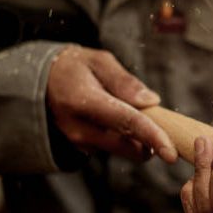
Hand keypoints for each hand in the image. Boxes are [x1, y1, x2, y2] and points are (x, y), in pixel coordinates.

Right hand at [46, 45, 176, 162]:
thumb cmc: (74, 68)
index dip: (152, 136)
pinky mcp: (83, 149)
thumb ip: (124, 81)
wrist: (40, 84)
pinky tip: (121, 121)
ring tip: (133, 112)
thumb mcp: (99, 61)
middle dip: (152, 141)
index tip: (171, 152)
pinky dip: (127, 138)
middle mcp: (80, 128)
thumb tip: (151, 100)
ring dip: (139, 138)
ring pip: (124, 149)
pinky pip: (115, 148)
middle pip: (128, 145)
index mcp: (84, 101)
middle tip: (163, 122)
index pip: (126, 121)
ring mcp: (80, 142)